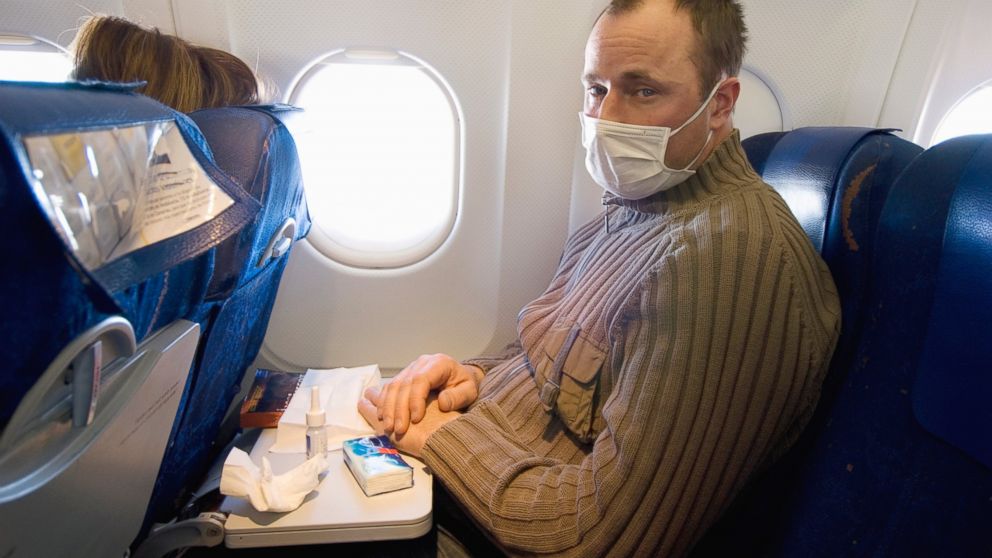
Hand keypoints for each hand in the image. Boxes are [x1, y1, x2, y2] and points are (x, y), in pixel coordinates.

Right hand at [366, 353, 482, 435]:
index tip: (416, 420)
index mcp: (438, 363)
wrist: (460, 378)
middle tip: (399, 430)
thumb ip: (458, 397)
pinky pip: (389, 388)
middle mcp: (421, 363)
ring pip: (393, 386)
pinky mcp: (403, 376)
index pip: (421, 380)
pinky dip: (384, 402)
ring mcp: (410, 368)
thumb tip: (442, 403)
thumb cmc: (465, 385)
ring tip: (388, 427)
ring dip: (388, 407)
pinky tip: (382, 417)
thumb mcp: (469, 391)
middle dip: (399, 409)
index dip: (415, 400)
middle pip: (404, 384)